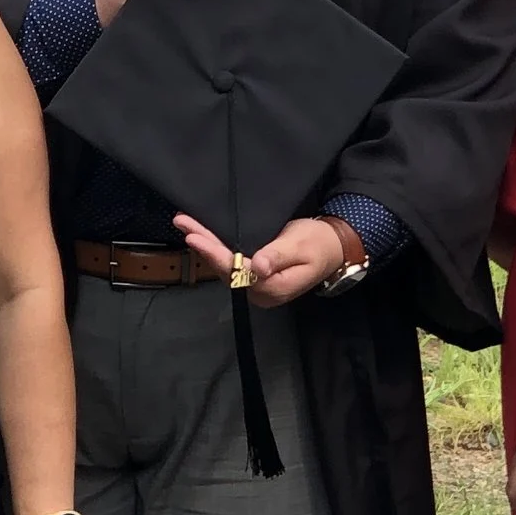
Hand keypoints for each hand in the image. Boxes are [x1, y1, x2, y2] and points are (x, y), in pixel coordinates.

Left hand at [171, 213, 347, 306]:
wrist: (332, 248)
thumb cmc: (318, 244)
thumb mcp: (301, 246)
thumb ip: (278, 256)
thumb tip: (257, 266)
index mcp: (272, 288)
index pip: (237, 271)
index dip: (215, 254)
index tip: (195, 237)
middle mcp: (259, 292)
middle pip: (225, 268)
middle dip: (203, 245)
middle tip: (182, 222)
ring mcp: (255, 286)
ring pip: (224, 266)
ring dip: (205, 245)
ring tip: (185, 224)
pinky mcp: (253, 277)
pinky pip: (230, 263)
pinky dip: (215, 248)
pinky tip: (201, 235)